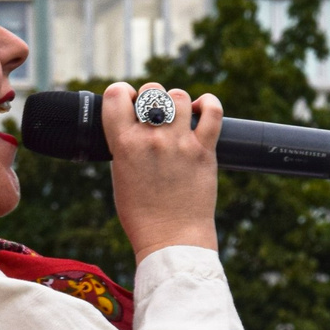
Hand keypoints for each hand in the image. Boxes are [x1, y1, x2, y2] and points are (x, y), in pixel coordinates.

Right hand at [100, 82, 221, 260]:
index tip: (129, 104)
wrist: (171, 239)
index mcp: (123, 144)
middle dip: (151, 98)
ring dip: (177, 102)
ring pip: (179, 96)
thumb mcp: (120, 174)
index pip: (116, 94)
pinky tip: (201, 111)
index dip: (123, 94)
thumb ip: (125, 144)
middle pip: (151, 91)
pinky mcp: (204, 150)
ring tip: (178, 116)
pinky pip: (212, 111)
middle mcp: (151, 139)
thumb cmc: (141, 214)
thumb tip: (134, 122)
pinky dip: (208, 104)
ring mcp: (180, 143)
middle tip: (155, 115)